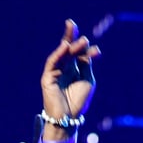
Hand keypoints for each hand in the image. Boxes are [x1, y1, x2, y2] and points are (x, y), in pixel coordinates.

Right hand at [39, 20, 99, 136]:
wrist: (69, 118)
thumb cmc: (79, 101)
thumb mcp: (87, 80)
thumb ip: (86, 64)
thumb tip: (87, 49)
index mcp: (73, 69)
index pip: (76, 53)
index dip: (83, 46)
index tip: (94, 47)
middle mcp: (63, 68)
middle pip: (66, 48)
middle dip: (70, 36)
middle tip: (72, 23)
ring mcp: (54, 72)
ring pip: (61, 54)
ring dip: (70, 46)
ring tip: (82, 40)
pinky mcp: (47, 77)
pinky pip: (52, 63)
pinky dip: (58, 54)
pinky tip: (65, 46)